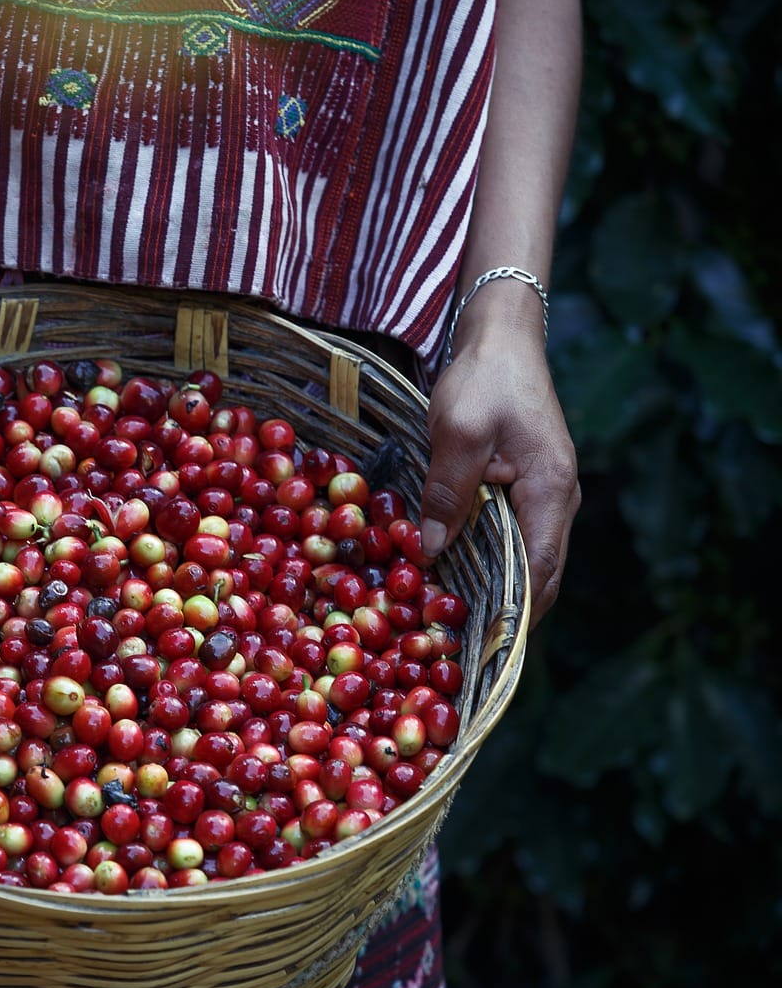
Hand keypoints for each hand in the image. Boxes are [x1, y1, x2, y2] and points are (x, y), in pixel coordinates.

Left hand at [421, 311, 580, 618]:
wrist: (501, 341)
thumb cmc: (485, 381)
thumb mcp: (459, 432)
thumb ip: (448, 491)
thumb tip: (432, 550)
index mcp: (550, 492)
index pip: (539, 571)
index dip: (514, 614)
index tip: (482, 646)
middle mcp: (556, 502)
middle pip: (537, 575)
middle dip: (501, 612)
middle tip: (456, 644)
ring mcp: (543, 497)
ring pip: (524, 559)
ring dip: (492, 589)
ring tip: (449, 621)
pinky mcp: (523, 489)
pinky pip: (510, 538)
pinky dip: (486, 561)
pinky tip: (450, 574)